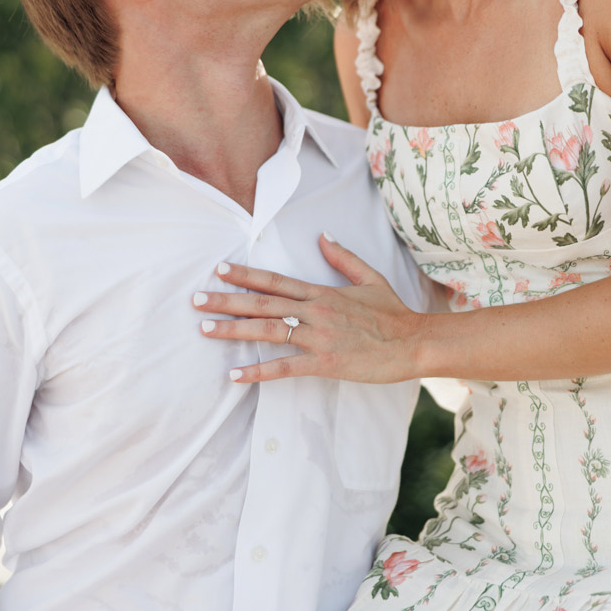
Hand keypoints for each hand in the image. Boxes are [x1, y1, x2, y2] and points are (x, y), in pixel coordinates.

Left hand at [192, 234, 422, 382]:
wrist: (413, 343)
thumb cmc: (392, 313)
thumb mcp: (370, 278)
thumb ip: (343, 258)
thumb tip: (322, 236)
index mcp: (322, 292)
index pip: (276, 280)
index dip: (246, 274)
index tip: (219, 269)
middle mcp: (315, 311)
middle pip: (263, 303)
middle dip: (226, 301)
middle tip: (196, 300)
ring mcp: (319, 338)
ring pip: (268, 331)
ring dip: (234, 330)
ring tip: (205, 330)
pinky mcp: (325, 363)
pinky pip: (285, 368)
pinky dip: (258, 372)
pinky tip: (235, 375)